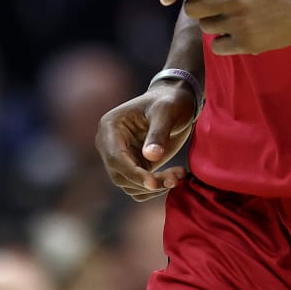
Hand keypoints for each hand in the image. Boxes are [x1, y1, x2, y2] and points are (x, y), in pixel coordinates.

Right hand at [95, 82, 197, 200]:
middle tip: (175, 179)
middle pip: (121, 176)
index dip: (133, 174)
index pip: (116, 158)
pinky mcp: (135, 166)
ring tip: (180, 175)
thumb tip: (151, 157)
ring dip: (156, 187)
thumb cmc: (170, 101)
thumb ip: (158, 134)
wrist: (177, 101)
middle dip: (148, 183)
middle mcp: (110, 145)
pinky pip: (141, 187)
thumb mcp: (166, 112)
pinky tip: (176, 176)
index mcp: (110, 127)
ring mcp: (122, 157)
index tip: (154, 183)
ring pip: (131, 186)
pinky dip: (158, 188)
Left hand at [159, 0, 290, 55]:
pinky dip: (225, 40)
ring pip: (206, 27)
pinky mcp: (249, 43)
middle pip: (192, 9)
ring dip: (215, 22)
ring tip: (239, 14)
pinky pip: (218, 46)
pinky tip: (243, 29)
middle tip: (220, 2)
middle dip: (200, 6)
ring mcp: (241, 22)